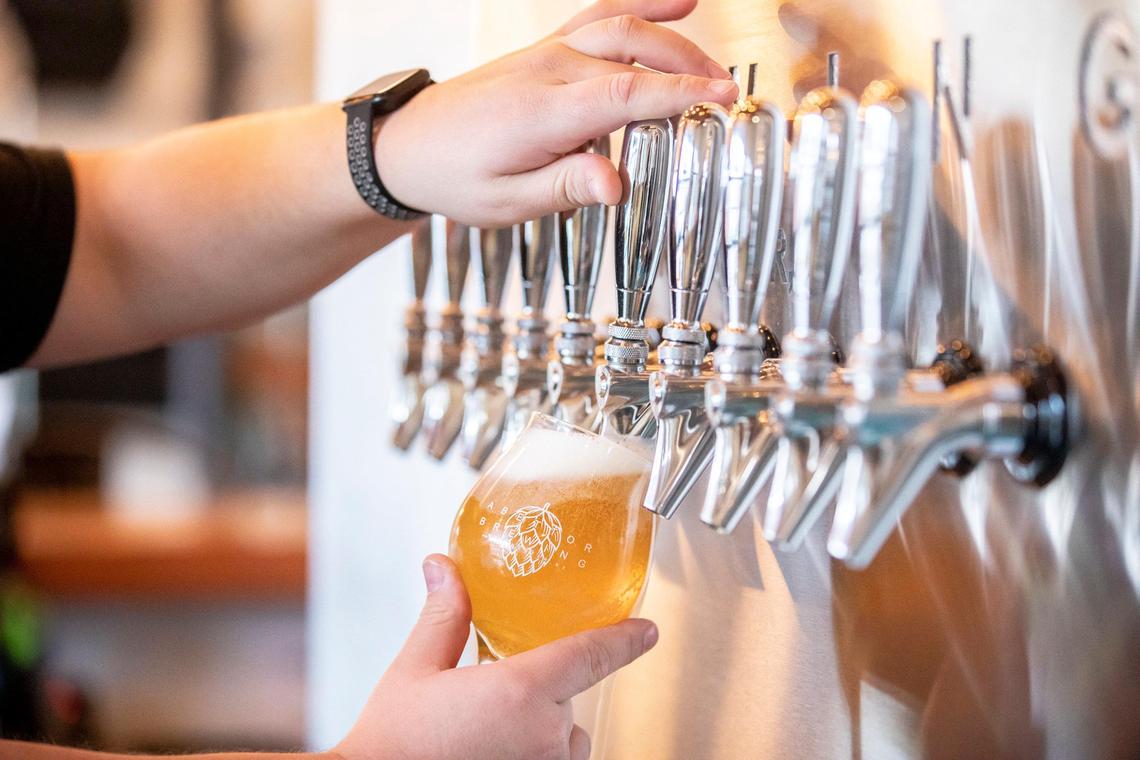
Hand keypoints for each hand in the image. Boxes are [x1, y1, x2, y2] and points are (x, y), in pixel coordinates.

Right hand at [335, 554, 658, 759]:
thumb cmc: (391, 744)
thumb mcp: (416, 670)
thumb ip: (445, 617)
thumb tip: (444, 569)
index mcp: (520, 693)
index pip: (592, 655)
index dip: (624, 639)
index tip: (647, 631)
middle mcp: (543, 737)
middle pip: (569, 699)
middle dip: (539, 692)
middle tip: (489, 701)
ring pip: (566, 740)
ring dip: (542, 730)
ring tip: (489, 734)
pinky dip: (536, 755)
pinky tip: (495, 750)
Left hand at [374, 0, 735, 226]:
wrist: (410, 145)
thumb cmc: (456, 175)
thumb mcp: (507, 202)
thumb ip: (565, 189)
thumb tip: (613, 185)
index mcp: (540, 112)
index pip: (622, 94)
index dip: (677, 94)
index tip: (720, 99)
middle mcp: (547, 70)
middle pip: (632, 54)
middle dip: (687, 69)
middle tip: (726, 95)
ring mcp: (546, 51)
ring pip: (621, 27)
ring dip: (672, 41)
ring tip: (712, 66)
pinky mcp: (547, 48)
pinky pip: (600, 14)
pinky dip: (642, 4)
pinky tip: (679, 2)